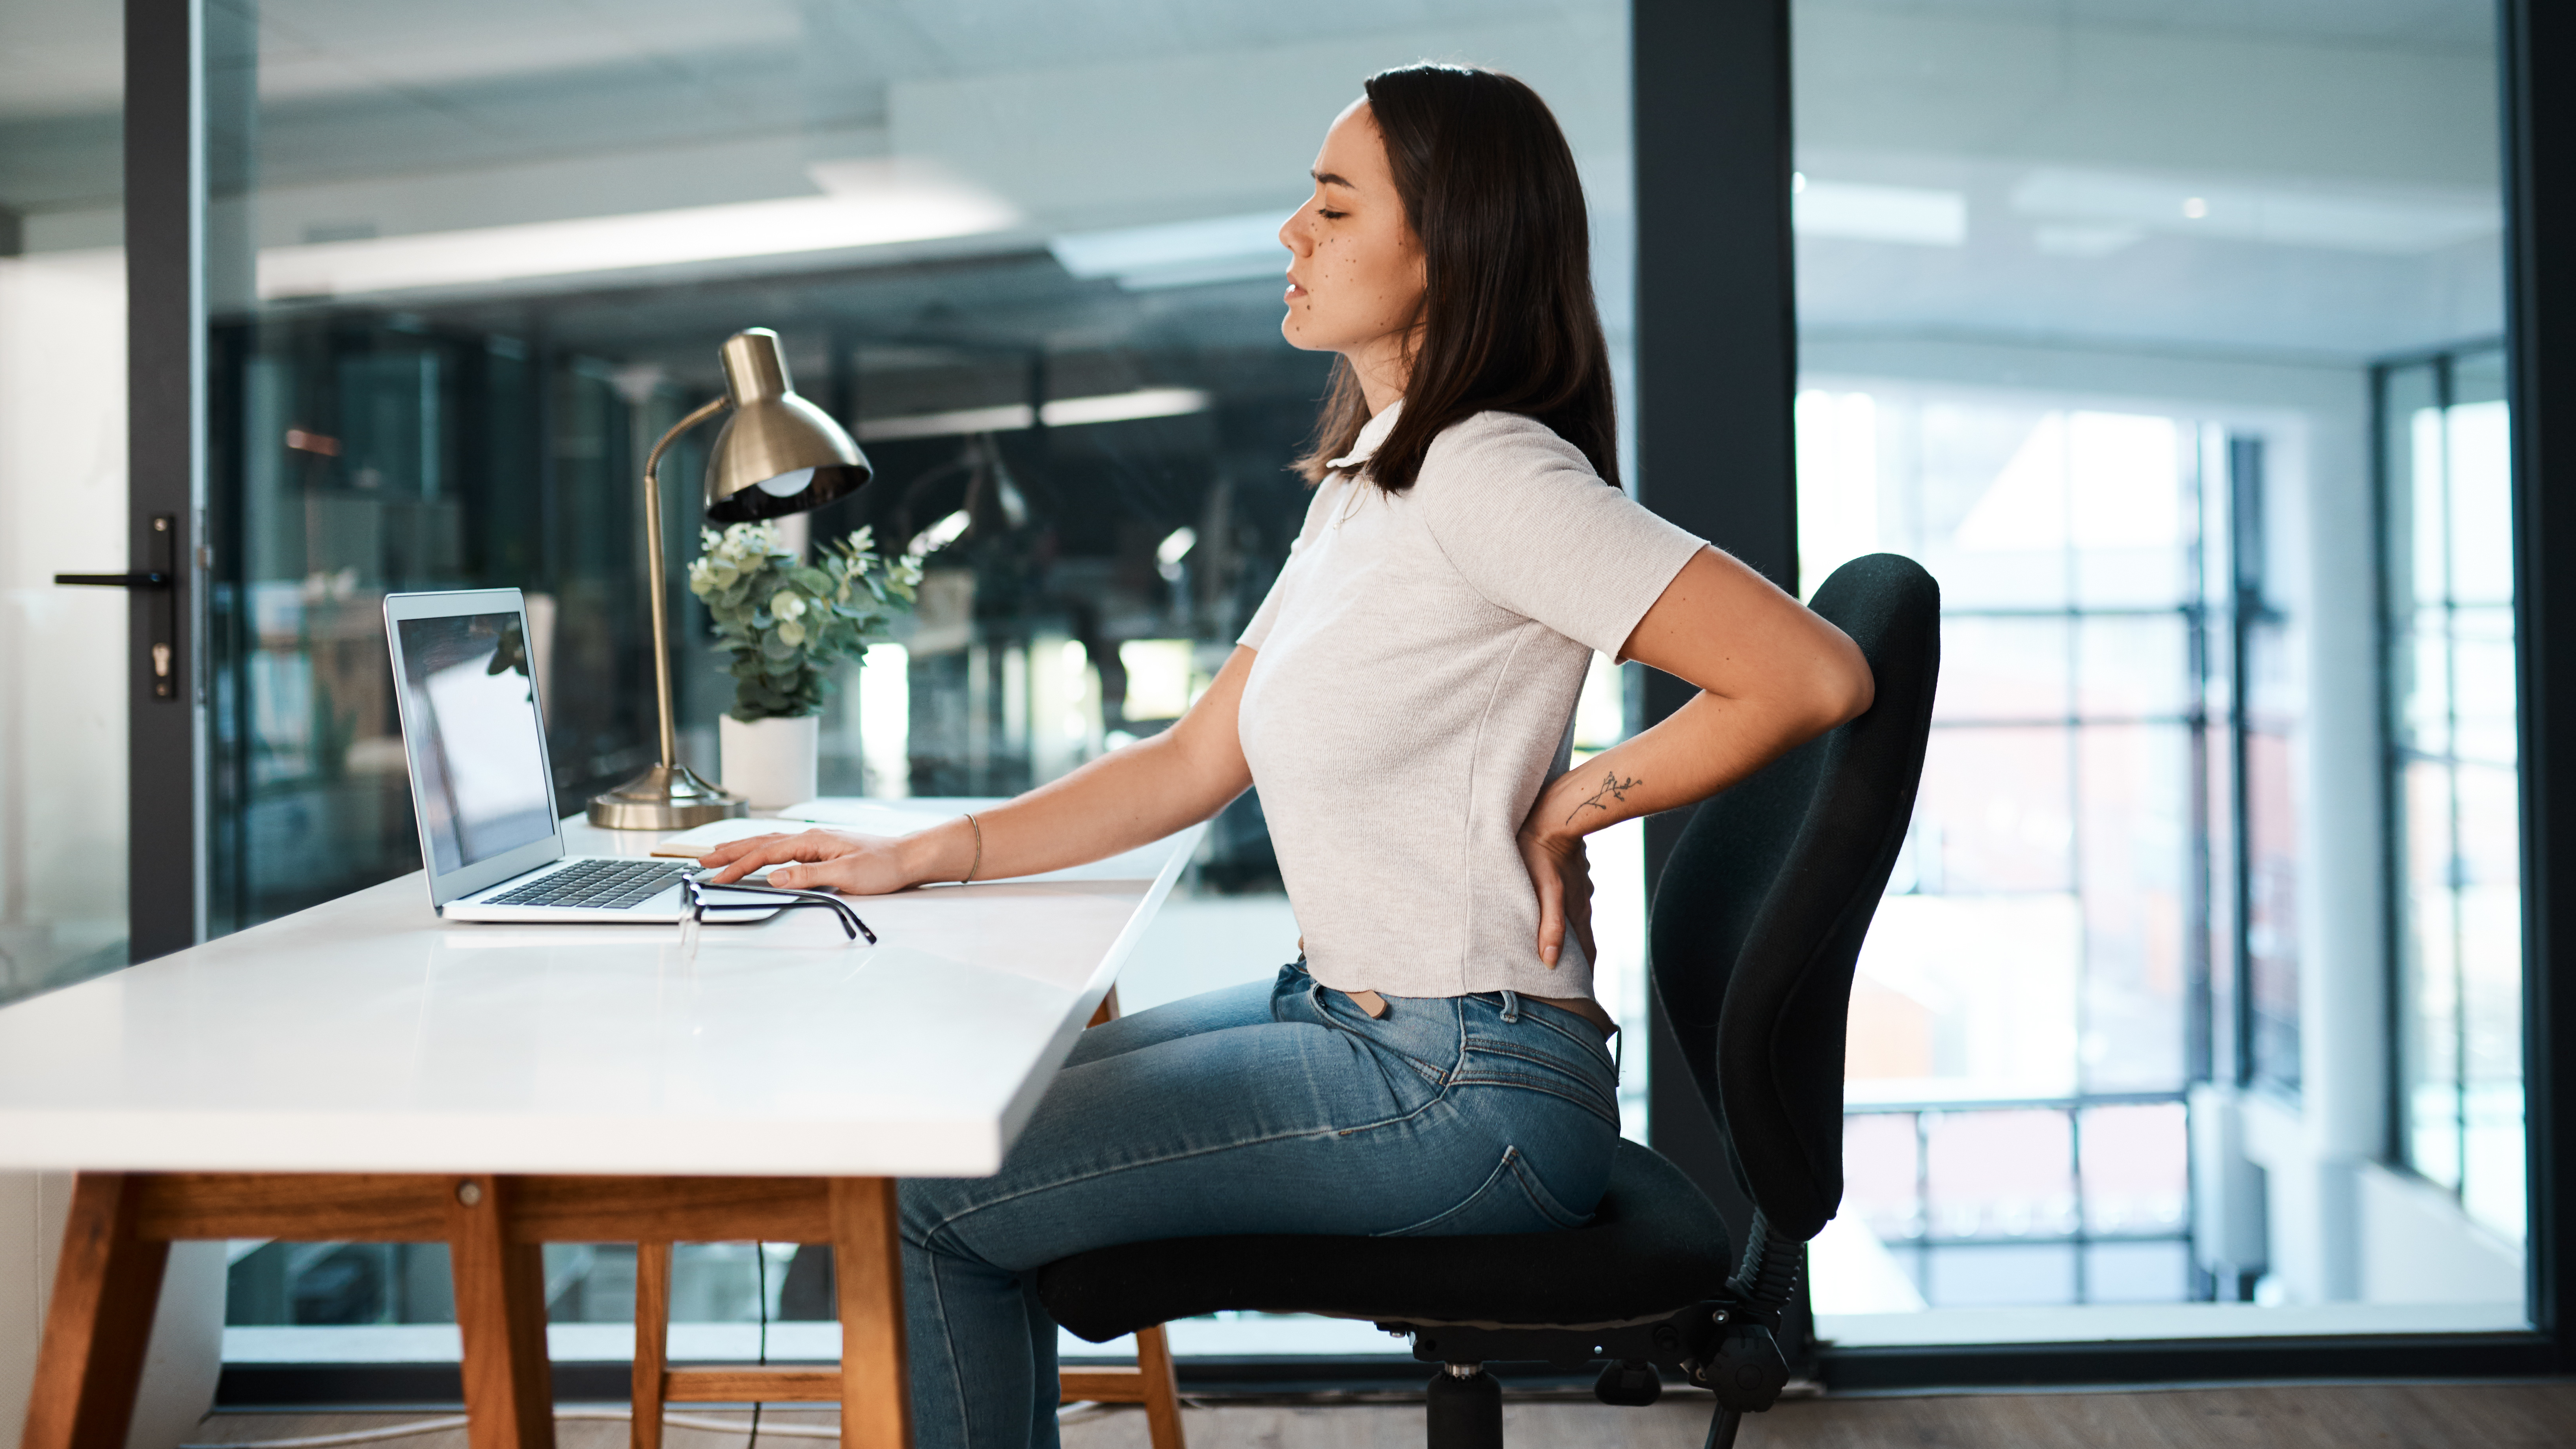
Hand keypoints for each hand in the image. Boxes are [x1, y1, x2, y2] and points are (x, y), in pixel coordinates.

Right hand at [696, 828, 909, 893]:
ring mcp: (815, 843)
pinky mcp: (821, 851)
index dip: (740, 866)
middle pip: (761, 842)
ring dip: (744, 848)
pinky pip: (782, 848)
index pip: (767, 853)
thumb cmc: (883, 865)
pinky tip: (758, 854)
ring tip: (720, 854)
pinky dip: (763, 850)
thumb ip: (809, 875)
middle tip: (704, 861)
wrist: (907, 858)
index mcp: (812, 841)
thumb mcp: (846, 873)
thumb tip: (775, 877)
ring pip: (770, 842)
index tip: (718, 877)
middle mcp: (810, 838)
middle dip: (731, 852)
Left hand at [1517, 825, 1595, 969]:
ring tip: (1557, 945)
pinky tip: (1552, 907)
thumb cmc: (1541, 850)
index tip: (1582, 994)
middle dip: (1577, 957)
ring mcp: (1578, 884)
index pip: (1587, 953)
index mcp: (1577, 911)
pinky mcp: (1570, 870)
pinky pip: (1568, 896)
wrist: (1556, 811)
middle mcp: (1582, 900)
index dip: (1585, 974)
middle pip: (1582, 936)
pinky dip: (1562, 909)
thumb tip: (1551, 962)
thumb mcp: (1545, 891)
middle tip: (1569, 977)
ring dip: (1568, 931)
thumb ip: (1550, 926)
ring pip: (1574, 915)